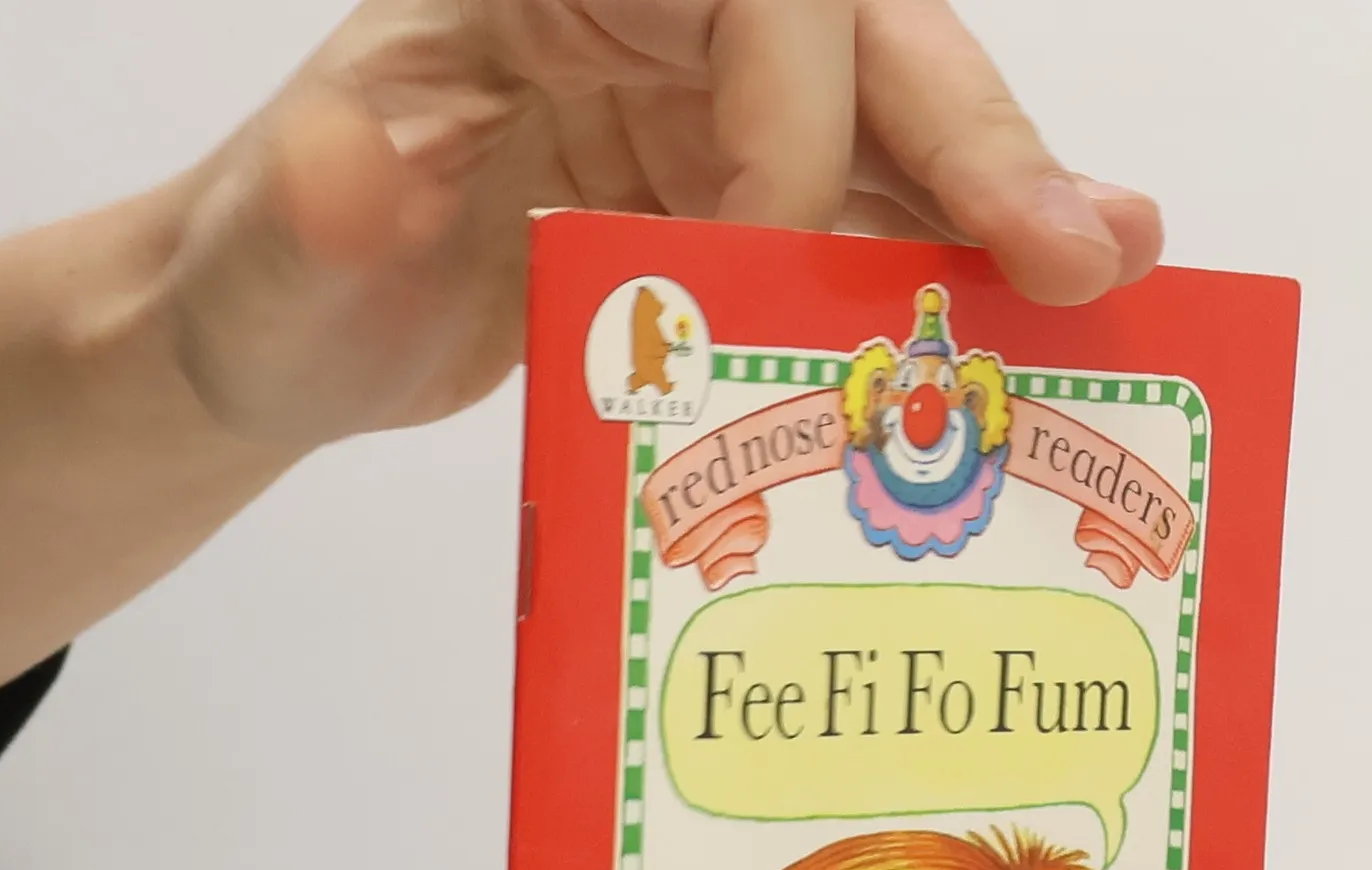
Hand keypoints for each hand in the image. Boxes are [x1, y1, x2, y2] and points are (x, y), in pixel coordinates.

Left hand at [162, 0, 1163, 445]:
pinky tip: (1032, 329)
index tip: (770, 254)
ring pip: (887, 126)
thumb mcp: (259, 267)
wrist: (285, 337)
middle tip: (1081, 249)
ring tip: (1112, 277)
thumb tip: (345, 165)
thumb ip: (307, 217)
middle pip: (853, 40)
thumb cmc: (267, 286)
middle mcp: (646, 26)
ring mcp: (700, 111)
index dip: (786, 106)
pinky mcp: (731, 201)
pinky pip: (867, 223)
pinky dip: (945, 276)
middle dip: (971, 139)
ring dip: (1001, 206)